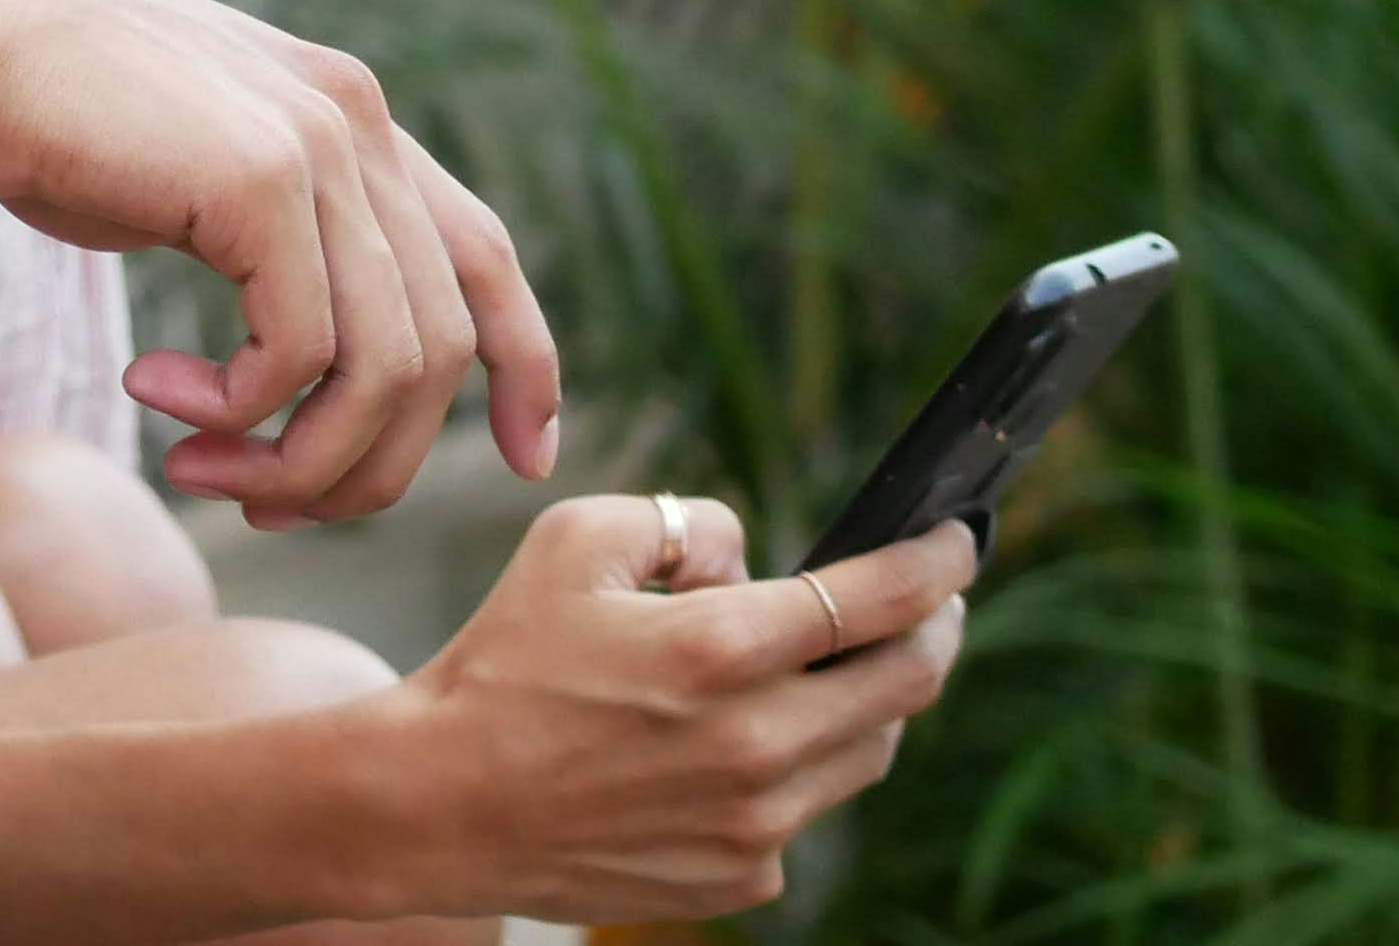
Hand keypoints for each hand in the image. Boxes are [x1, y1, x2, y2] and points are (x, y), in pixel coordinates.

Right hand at [0, 0, 562, 522]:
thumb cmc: (38, 118)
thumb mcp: (188, 177)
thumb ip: (265, 237)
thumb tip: (306, 364)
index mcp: (347, 114)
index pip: (482, 253)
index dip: (525, 362)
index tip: (530, 454)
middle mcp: (356, 120)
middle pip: (437, 347)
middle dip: (361, 461)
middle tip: (255, 504)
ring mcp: (318, 144)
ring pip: (384, 368)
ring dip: (297, 458)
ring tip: (197, 469)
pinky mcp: (261, 180)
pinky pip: (299, 355)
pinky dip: (236, 409)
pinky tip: (149, 392)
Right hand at [366, 496, 976, 926]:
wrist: (442, 801)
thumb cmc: (502, 664)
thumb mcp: (571, 543)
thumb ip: (683, 522)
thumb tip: (751, 555)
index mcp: (718, 651)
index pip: (879, 601)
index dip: (936, 563)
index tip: (956, 541)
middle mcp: (756, 745)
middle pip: (907, 684)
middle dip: (933, 631)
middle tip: (928, 603)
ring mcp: (757, 823)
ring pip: (868, 750)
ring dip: (864, 700)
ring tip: (819, 668)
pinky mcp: (743, 876)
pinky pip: (807, 811)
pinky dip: (794, 768)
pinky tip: (732, 746)